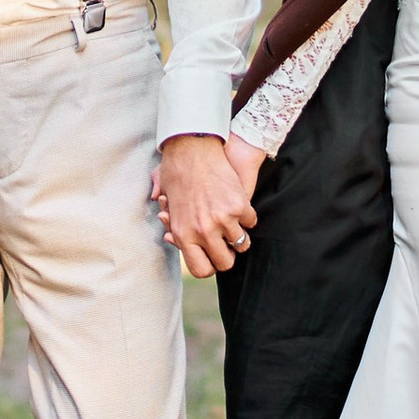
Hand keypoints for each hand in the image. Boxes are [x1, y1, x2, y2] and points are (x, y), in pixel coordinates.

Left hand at [153, 131, 263, 279]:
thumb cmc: (176, 173)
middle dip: (228, 255)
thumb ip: (171, 224)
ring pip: (242, 244)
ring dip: (239, 235)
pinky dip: (248, 216)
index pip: (202, 270)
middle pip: (225, 263)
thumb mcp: (166, 203)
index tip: (212, 258)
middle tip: (226, 244)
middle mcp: (204, 231)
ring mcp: (223, 219)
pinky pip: (251, 222)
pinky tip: (240, 206)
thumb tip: (171, 239)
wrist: (192, 147)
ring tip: (233, 224)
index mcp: (184, 235)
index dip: (210, 267)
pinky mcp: (239, 205)